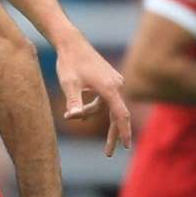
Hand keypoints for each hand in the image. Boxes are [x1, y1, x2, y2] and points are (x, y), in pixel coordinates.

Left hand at [54, 37, 132, 156]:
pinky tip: (80, 112)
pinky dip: (94, 107)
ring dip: (91, 114)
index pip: (120, 115)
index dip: (124, 132)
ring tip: (71, 115)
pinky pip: (105, 99)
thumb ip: (73, 102)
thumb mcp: (69, 84)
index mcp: (109, 88)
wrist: (71, 43)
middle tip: (109, 153)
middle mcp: (116, 85)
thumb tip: (72, 117)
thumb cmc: (69, 63)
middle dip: (113, 134)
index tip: (126, 146)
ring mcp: (114, 81)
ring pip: (107, 107)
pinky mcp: (110, 79)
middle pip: (117, 114)